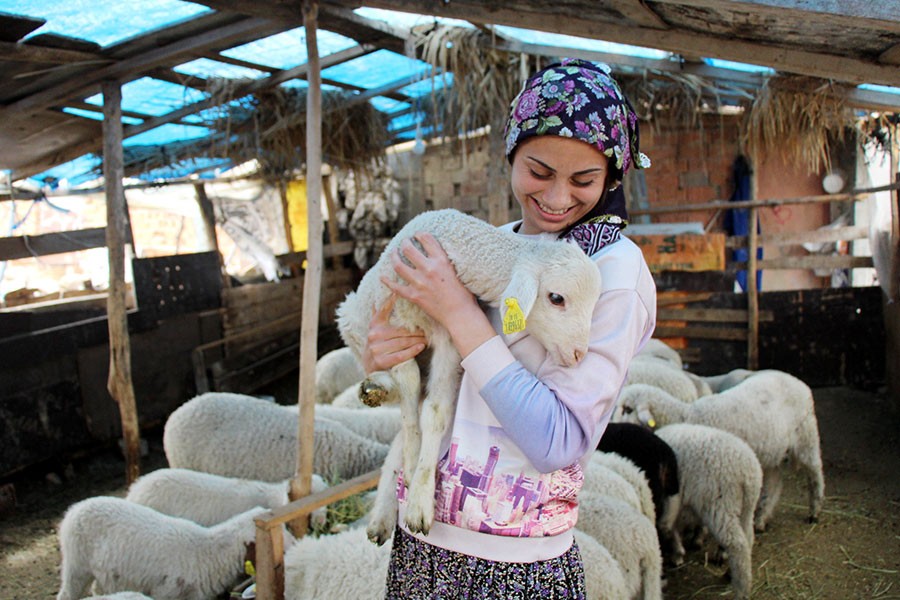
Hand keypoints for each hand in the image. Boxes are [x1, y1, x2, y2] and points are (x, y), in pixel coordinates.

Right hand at [361, 293, 426, 373]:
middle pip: (401, 330)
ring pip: (402, 342)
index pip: (383, 310)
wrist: (369, 367)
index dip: (391, 301)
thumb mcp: (376, 328)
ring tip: (427, 338)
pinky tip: (421, 347)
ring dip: (417, 340)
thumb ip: (382, 314)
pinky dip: (412, 351)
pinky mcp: (381, 361)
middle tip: (428, 329)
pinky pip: (400, 355)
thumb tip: (391, 294)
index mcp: (374, 324)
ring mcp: (376, 349)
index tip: (400, 293)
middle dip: (416, 330)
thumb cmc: (378, 344)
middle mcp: (373, 335)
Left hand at [383, 232, 493, 357]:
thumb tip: (435, 254)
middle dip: (404, 243)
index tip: (417, 234)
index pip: (427, 239)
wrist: (460, 314)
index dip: (420, 234)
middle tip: (404, 242)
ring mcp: (420, 282)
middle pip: (408, 249)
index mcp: (442, 261)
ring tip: (393, 253)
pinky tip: (382, 276)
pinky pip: (396, 287)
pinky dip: (387, 281)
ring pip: (399, 265)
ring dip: (393, 257)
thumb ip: (445, 261)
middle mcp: (429, 269)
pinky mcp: (414, 296)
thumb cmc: (464, 294)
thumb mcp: (457, 271)